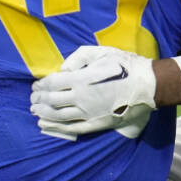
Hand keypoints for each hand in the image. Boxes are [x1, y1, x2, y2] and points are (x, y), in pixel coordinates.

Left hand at [31, 45, 156, 138]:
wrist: (148, 86)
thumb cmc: (126, 66)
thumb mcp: (102, 52)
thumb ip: (79, 57)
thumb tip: (63, 69)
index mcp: (82, 79)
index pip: (53, 83)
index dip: (41, 85)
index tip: (36, 85)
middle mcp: (82, 98)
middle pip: (52, 101)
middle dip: (39, 99)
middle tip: (33, 98)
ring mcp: (88, 113)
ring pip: (58, 116)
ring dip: (43, 113)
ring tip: (35, 110)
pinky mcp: (96, 124)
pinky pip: (71, 128)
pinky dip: (55, 127)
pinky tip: (45, 125)